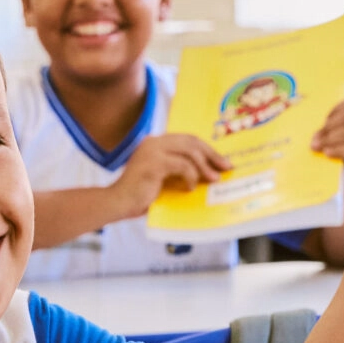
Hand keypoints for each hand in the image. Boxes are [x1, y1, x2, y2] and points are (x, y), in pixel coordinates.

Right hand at [111, 133, 229, 215]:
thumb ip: (179, 171)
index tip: (222, 161)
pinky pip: (182, 165)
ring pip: (189, 152)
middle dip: (212, 154)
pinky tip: (190, 188)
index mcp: (156, 143)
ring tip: (213, 179)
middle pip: (192, 142)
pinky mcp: (153, 163)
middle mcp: (154, 142)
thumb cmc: (140, 195)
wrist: (117, 203)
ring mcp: (152, 150)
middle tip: (226, 166)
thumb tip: (209, 174)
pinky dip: (191, 176)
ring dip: (205, 166)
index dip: (207, 149)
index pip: (188, 139)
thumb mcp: (164, 179)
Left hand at [311, 98, 343, 195]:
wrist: (336, 193)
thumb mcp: (325, 145)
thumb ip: (324, 133)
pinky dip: (338, 150)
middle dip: (328, 127)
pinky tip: (328, 154)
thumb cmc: (328, 167)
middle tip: (314, 141)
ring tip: (317, 148)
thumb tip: (314, 131)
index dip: (336, 108)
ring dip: (330, 139)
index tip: (323, 122)